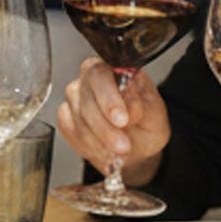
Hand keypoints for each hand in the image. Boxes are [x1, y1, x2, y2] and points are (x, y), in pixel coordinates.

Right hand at [54, 58, 171, 185]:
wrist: (137, 146)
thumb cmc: (145, 123)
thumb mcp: (155, 115)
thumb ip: (144, 107)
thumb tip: (130, 103)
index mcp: (113, 69)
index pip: (101, 75)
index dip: (109, 99)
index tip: (122, 120)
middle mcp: (89, 79)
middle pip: (86, 100)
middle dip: (105, 129)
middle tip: (123, 146)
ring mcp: (74, 98)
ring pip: (78, 120)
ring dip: (99, 141)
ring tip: (118, 152)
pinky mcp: (65, 118)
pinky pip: (69, 132)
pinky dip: (88, 147)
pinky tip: (104, 151)